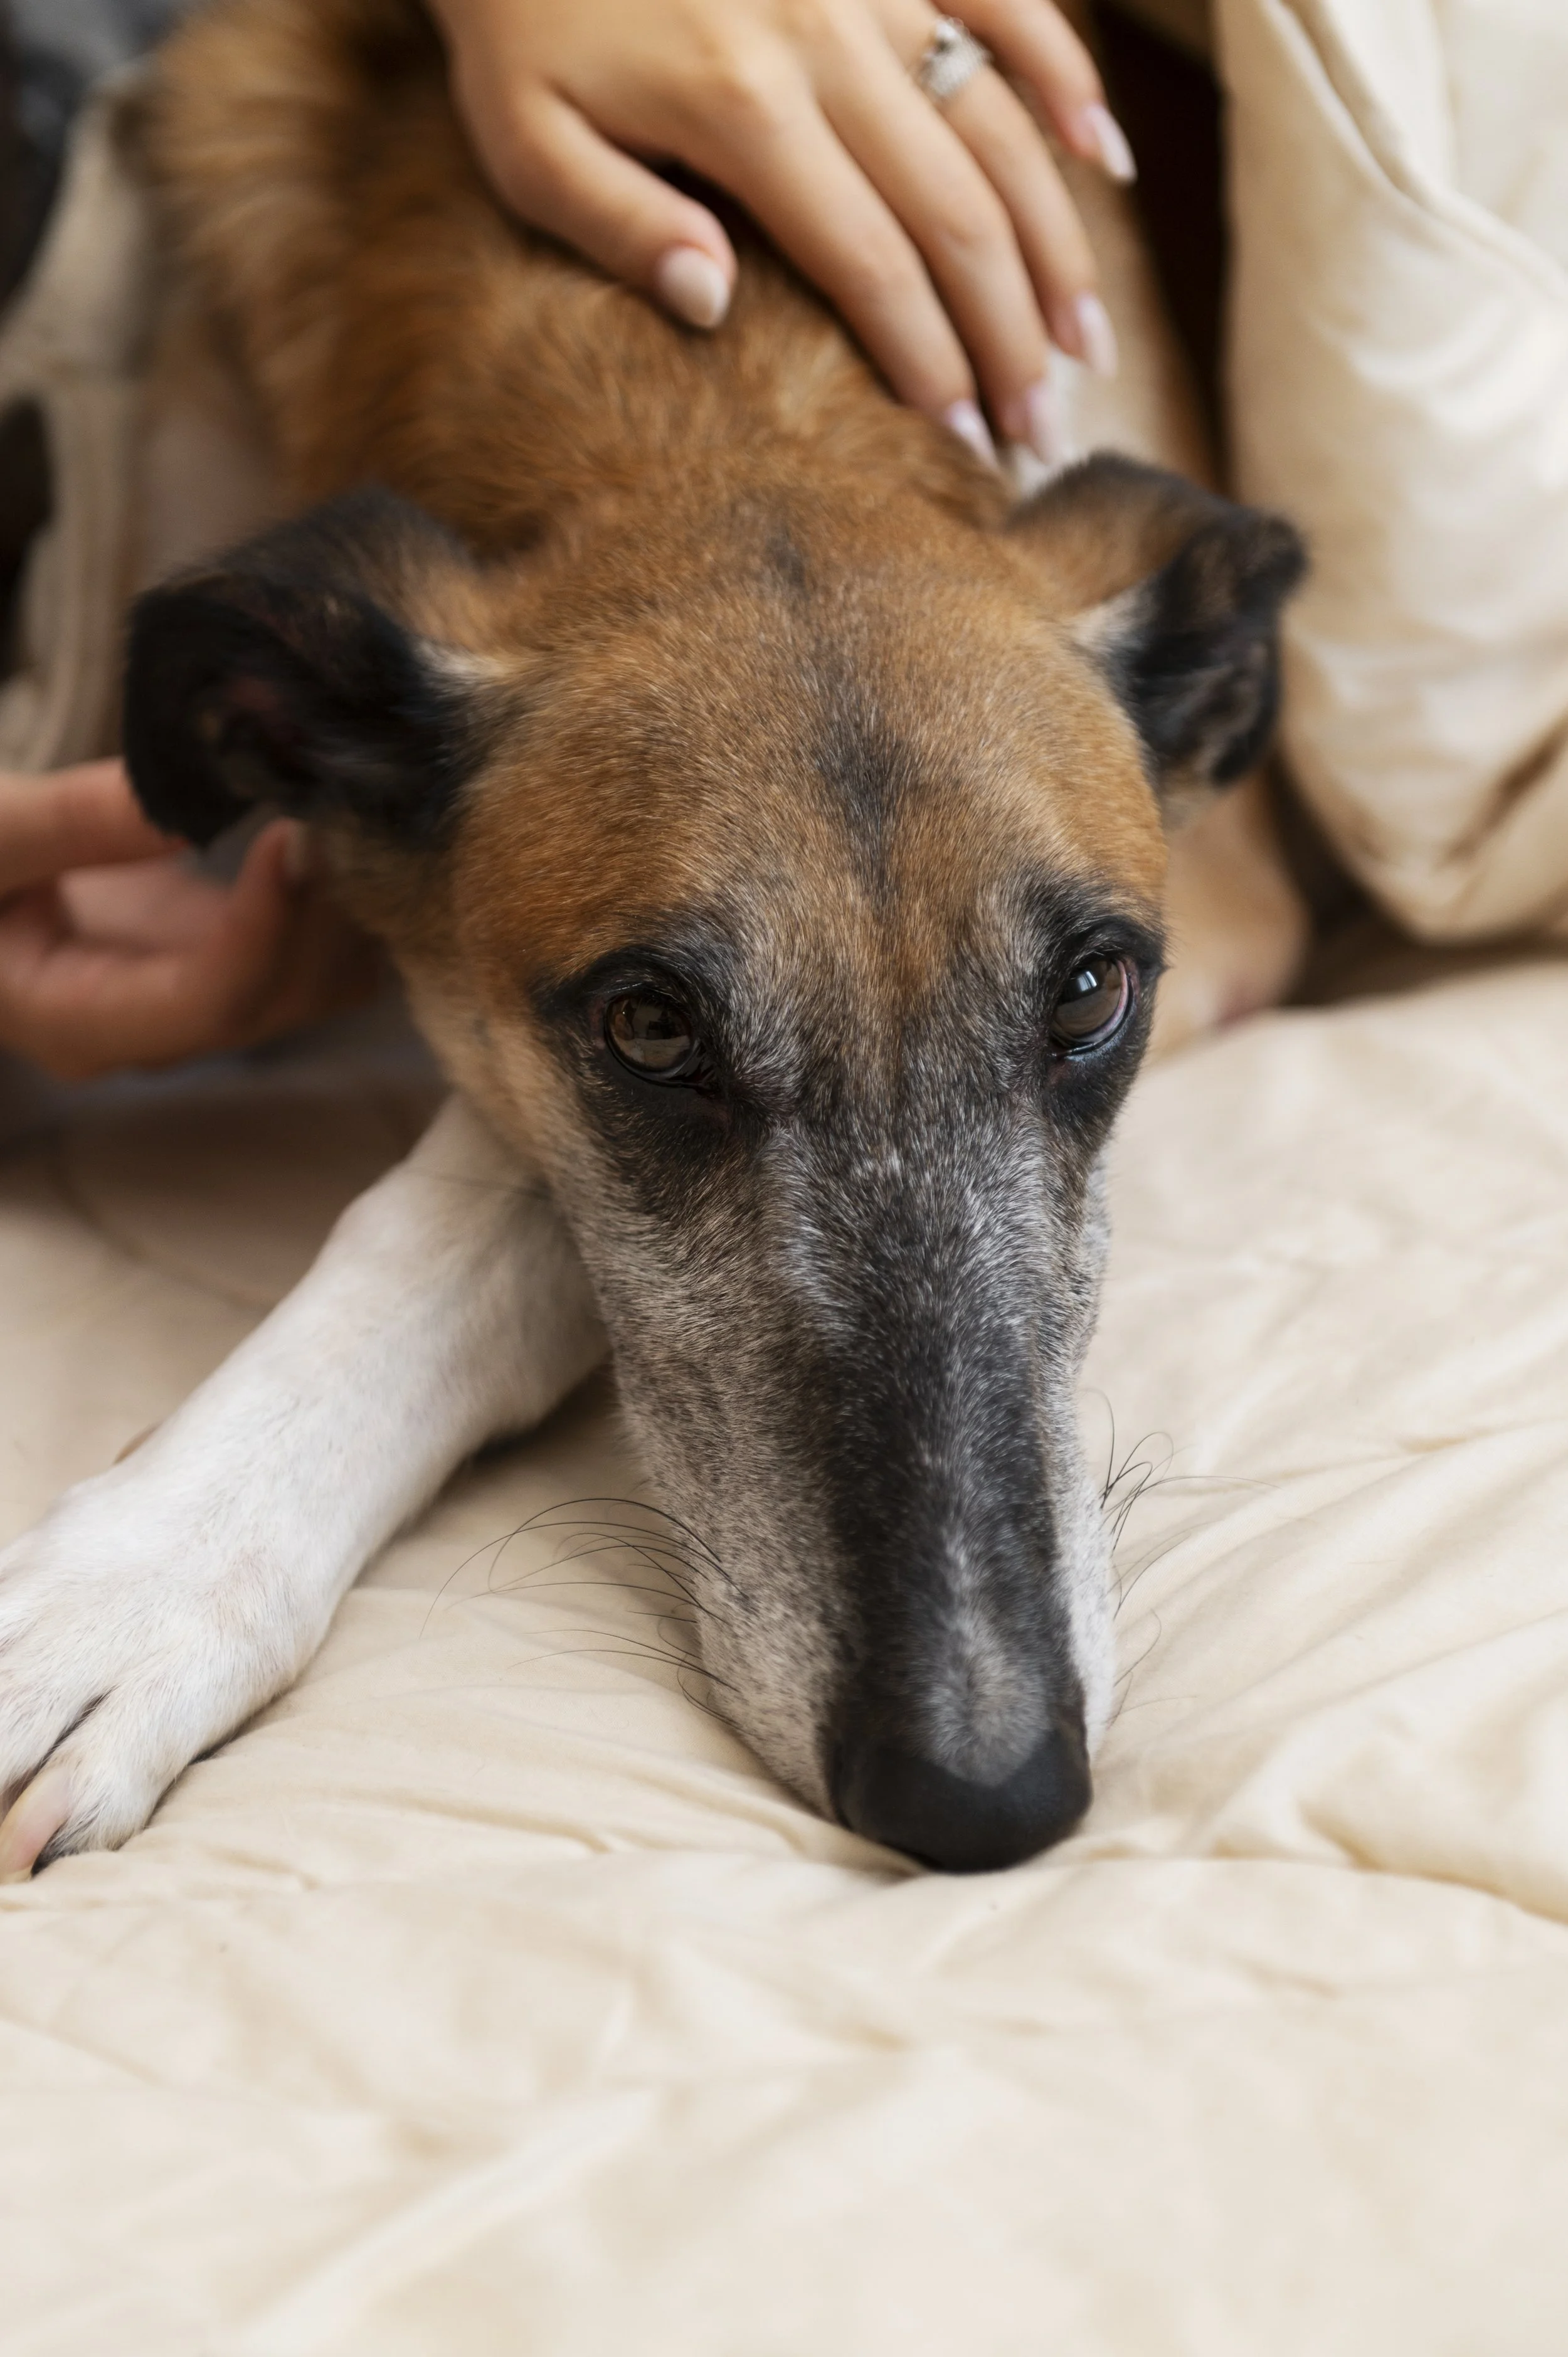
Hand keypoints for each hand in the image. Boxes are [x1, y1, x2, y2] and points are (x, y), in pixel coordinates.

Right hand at [0, 761, 379, 1080]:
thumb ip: (75, 823)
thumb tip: (186, 803)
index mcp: (77, 1022)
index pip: (210, 1002)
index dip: (267, 926)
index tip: (291, 832)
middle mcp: (154, 1033)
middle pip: (280, 998)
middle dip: (320, 907)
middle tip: (334, 797)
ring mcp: (199, 1001)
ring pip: (321, 983)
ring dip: (347, 901)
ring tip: (341, 800)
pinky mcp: (229, 957)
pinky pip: (323, 949)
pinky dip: (344, 892)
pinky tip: (338, 820)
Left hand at [429, 0, 1131, 464]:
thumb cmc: (520, 22)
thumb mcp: (527, 141)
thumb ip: (618, 225)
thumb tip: (714, 306)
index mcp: (742, 110)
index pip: (872, 268)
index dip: (932, 364)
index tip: (968, 446)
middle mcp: (831, 42)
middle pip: (958, 216)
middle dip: (1013, 338)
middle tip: (1044, 433)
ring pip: (1002, 128)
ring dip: (1057, 243)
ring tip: (1087, 345)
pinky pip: (1008, 2)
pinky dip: (1065, 75)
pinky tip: (1101, 163)